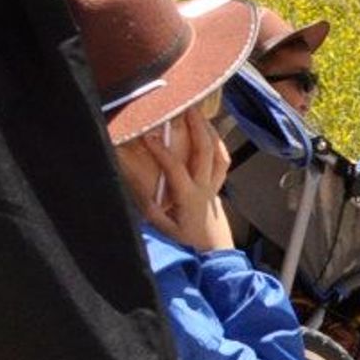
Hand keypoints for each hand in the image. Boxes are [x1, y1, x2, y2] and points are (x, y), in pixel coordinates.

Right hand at [128, 114, 234, 252]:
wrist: (213, 251)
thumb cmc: (186, 241)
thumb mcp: (162, 227)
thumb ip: (150, 207)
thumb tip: (137, 186)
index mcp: (189, 197)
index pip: (175, 168)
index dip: (161, 151)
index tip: (148, 136)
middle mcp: (205, 187)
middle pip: (205, 152)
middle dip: (197, 127)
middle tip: (187, 108)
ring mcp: (215, 185)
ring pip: (219, 153)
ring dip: (210, 132)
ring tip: (199, 114)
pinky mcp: (218, 185)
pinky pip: (222, 161)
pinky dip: (217, 144)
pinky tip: (209, 133)